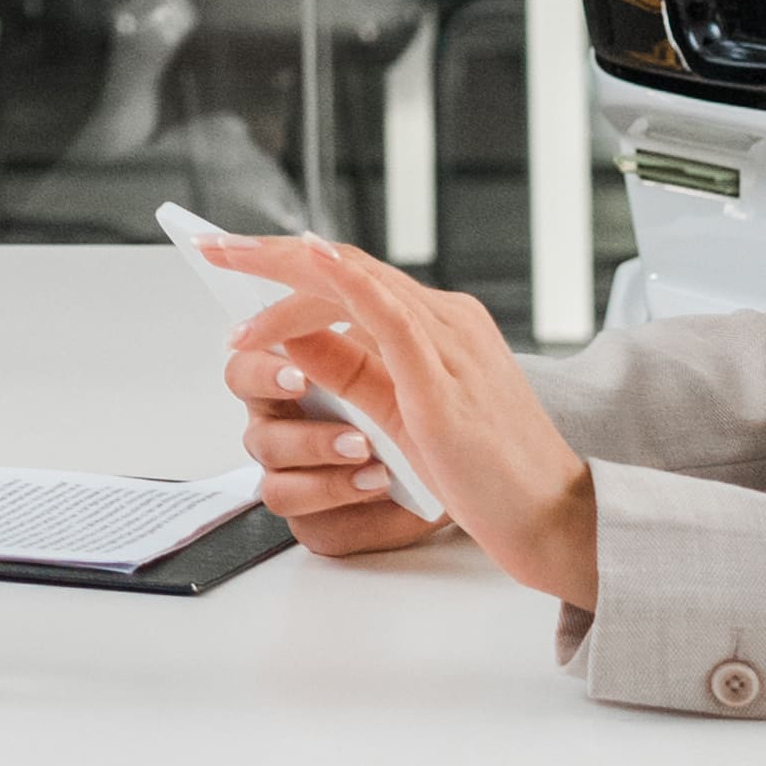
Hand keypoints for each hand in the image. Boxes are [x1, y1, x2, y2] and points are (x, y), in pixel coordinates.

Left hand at [198, 233, 596, 607]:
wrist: (553, 519)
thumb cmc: (487, 475)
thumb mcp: (400, 411)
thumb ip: (352, 370)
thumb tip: (289, 337)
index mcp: (444, 327)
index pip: (355, 278)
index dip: (291, 263)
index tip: (236, 257)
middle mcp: (449, 322)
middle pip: (347, 268)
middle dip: (271, 253)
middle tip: (212, 246)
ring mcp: (451, 346)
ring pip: (357, 284)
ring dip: (285, 273)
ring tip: (228, 263)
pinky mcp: (445, 381)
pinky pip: (392, 316)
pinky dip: (350, 283)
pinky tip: (311, 260)